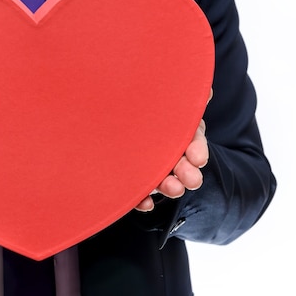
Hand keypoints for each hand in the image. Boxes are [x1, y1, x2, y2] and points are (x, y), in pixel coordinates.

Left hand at [135, 89, 211, 211]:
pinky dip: (141, 200)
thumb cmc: (133, 102)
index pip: (190, 138)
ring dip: (169, 186)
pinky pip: (136, 192)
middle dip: (187, 171)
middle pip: (178, 161)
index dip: (196, 148)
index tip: (199, 158)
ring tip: (174, 189)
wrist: (90, 107)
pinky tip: (145, 204)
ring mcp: (145, 164)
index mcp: (172, 128)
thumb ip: (179, 98)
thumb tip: (205, 91)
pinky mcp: (128, 178)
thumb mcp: (157, 97)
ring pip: (159, 178)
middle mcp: (162, 148)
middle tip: (193, 180)